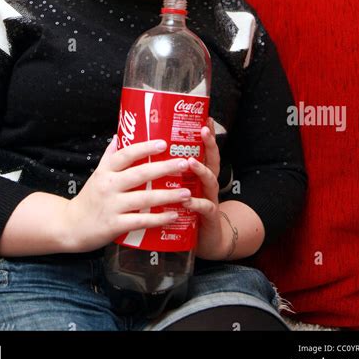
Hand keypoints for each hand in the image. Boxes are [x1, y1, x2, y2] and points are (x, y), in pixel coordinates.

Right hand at [59, 136, 194, 252]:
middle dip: (164, 168)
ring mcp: (112, 206)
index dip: (145, 148)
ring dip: (168, 195)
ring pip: (144, 197)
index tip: (164, 143)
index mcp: (106, 171)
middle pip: (140, 173)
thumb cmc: (89, 198)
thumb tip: (119, 135)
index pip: (126, 154)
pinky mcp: (115, 225)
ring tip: (187, 193)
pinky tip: (174, 215)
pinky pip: (141, 220)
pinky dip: (159, 218)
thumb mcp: (97, 174)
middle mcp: (109, 186)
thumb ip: (109, 156)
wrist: (71, 226)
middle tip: (184, 164)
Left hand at [180, 116, 230, 260]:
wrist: (204, 240)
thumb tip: (145, 148)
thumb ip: (168, 170)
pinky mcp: (208, 217)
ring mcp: (210, 198)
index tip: (203, 118)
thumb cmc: (186, 209)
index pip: (204, 150)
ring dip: (201, 171)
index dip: (205, 135)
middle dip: (209, 145)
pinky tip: (186, 200)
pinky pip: (204, 208)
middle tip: (203, 132)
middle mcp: (207, 183)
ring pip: (210, 181)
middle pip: (213, 159)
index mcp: (199, 174)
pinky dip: (195, 203)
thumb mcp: (179, 188)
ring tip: (190, 162)